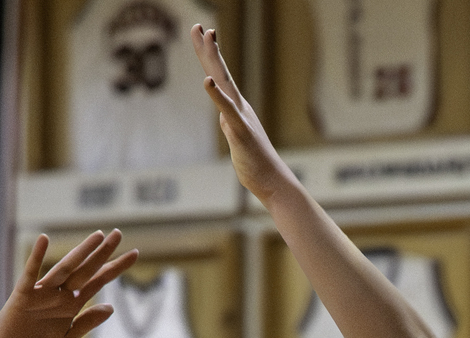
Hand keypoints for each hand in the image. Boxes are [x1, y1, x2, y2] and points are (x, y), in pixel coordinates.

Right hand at [0, 229, 138, 337]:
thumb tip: (110, 308)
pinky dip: (36, 258)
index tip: (134, 254)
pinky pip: (30, 275)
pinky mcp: (22, 298)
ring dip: (80, 253)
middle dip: (102, 254)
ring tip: (98, 236)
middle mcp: (58, 295)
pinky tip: (44, 240)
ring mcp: (41, 295)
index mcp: (70, 306)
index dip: (114, 269)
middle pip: (85, 271)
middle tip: (119, 233)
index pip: (97, 282)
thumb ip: (86, 323)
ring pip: (64, 269)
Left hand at [191, 23, 293, 204]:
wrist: (271, 180)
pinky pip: (227, 110)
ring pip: (224, 82)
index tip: (203, 34)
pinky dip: (216, 94)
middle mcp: (239, 106)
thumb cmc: (254, 163)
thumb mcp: (236, 139)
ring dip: (214, 59)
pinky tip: (207, 81)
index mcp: (236, 108)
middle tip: (198, 26)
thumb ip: (229, 124)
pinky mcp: (241, 130)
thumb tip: (223, 117)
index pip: (220, 77)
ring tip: (207, 36)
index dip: (210, 56)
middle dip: (208, 48)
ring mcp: (240, 116)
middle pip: (220, 72)